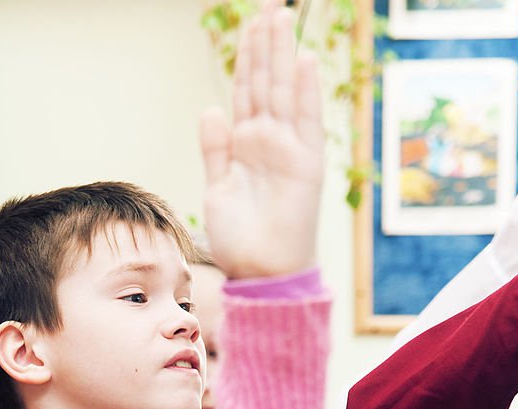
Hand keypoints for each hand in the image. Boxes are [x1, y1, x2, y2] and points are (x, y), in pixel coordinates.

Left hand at [200, 0, 323, 279]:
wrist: (261, 272)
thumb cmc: (239, 239)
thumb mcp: (217, 188)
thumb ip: (215, 148)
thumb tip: (211, 107)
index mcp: (245, 144)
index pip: (246, 90)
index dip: (246, 57)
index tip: (247, 23)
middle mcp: (268, 141)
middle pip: (266, 81)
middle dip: (266, 42)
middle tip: (268, 3)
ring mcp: (289, 150)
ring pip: (283, 91)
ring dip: (282, 54)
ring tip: (280, 15)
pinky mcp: (306, 164)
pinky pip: (305, 121)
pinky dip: (304, 92)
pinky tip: (303, 60)